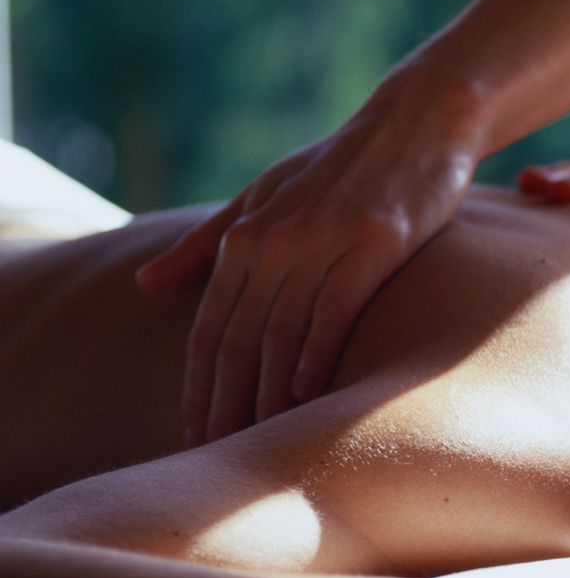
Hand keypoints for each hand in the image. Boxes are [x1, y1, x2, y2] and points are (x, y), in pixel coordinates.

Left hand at [136, 88, 483, 444]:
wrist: (418, 121)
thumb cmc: (342, 167)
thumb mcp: (266, 196)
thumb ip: (207, 244)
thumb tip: (144, 285)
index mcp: (244, 233)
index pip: (210, 326)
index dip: (198, 386)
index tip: (194, 437)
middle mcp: (276, 237)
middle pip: (239, 337)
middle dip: (225, 403)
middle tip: (218, 456)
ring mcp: (326, 238)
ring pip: (283, 331)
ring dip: (269, 393)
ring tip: (261, 441)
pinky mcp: (376, 240)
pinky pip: (335, 307)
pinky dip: (318, 352)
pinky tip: (309, 392)